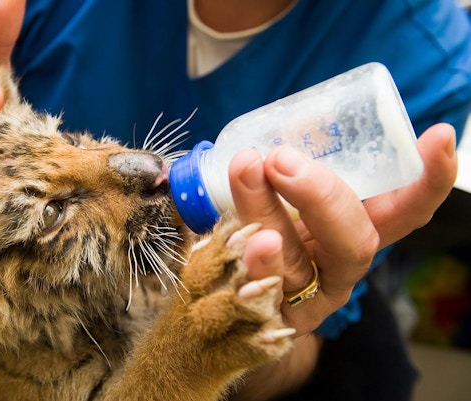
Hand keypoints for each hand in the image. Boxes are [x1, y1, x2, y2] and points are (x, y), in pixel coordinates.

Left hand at [225, 123, 457, 398]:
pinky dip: (244, 264)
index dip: (427, 180)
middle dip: (322, 197)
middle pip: (354, 243)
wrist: (230, 299)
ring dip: (267, 219)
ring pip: (293, 264)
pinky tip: (234, 243)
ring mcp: (305, 302)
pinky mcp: (266, 321)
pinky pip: (255, 296)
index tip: (439, 137)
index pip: (403, 210)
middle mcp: (339, 269)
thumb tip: (265, 139)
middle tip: (281, 158)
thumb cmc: (262, 231)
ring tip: (248, 179)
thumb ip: (281, 170)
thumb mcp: (278, 196)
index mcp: (354, 233)